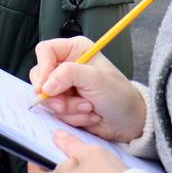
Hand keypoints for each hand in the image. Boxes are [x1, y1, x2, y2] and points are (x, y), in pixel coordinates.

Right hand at [30, 37, 146, 141]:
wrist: (130, 122)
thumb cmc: (120, 95)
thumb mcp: (96, 79)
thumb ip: (68, 74)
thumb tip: (45, 85)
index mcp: (75, 50)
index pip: (45, 51)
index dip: (43, 68)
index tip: (45, 88)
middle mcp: (67, 66)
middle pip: (41, 77)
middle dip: (55, 95)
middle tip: (67, 104)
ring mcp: (65, 87)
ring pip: (47, 98)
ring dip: (68, 109)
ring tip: (89, 108)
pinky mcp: (65, 104)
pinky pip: (55, 112)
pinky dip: (71, 117)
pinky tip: (89, 115)